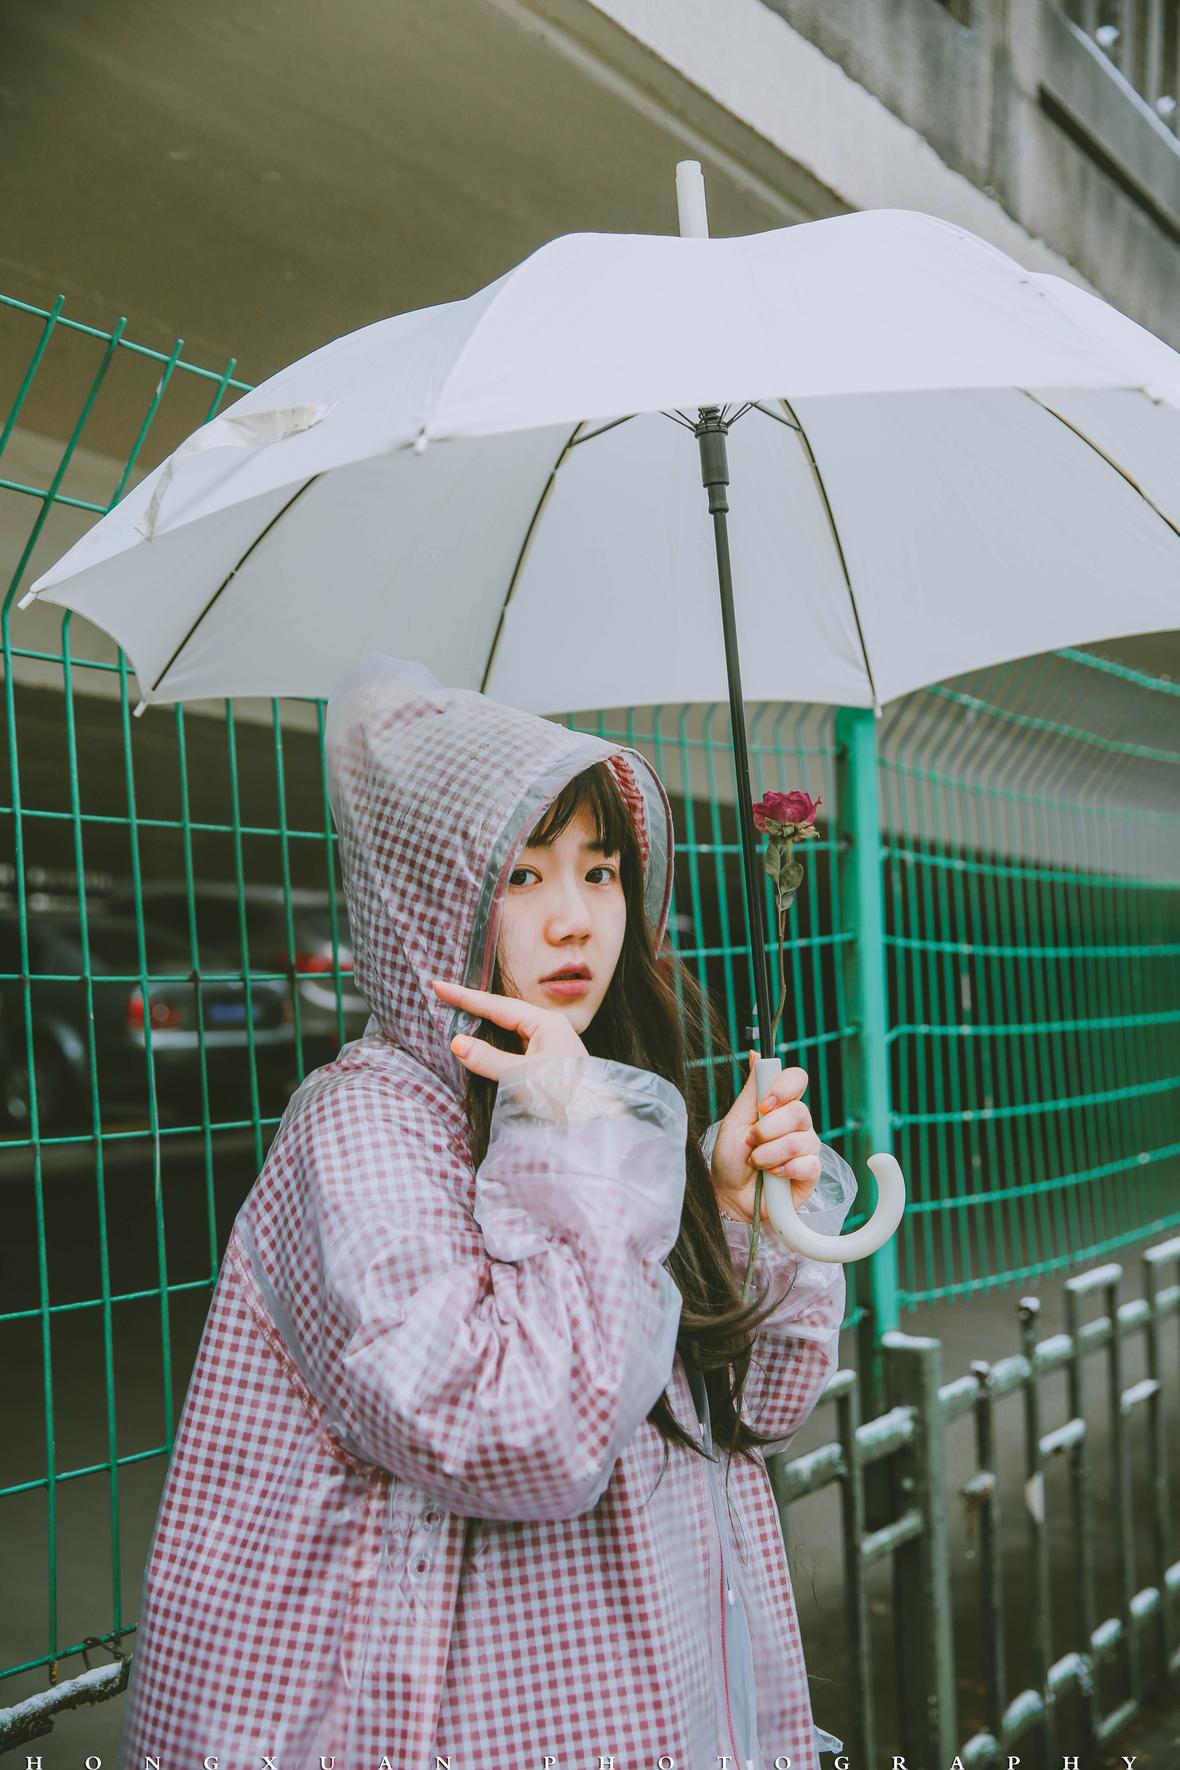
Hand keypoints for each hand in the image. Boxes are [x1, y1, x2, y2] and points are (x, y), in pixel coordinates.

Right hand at [431, 978, 588, 1083]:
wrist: (594, 1120)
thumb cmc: (563, 1095)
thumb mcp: (521, 1075)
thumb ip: (488, 1058)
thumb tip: (457, 1043)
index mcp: (546, 1023)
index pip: (497, 1006)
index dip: (466, 997)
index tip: (439, 985)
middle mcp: (549, 1027)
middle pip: (504, 1011)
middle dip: (475, 1004)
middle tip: (444, 994)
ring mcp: (551, 1043)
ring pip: (510, 1027)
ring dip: (484, 1022)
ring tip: (457, 1011)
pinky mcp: (549, 1059)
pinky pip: (516, 1042)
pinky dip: (496, 1039)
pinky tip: (483, 1040)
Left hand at [709, 1051, 820, 1226]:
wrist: (729, 1195)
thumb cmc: (730, 1158)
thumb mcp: (735, 1119)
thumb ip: (752, 1089)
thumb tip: (757, 1054)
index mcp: (780, 1105)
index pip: (797, 1079)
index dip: (783, 1089)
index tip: (763, 1106)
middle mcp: (798, 1123)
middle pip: (798, 1111)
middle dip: (766, 1131)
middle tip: (751, 1143)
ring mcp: (807, 1147)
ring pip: (798, 1141)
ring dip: (768, 1155)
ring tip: (757, 1163)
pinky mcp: (812, 1173)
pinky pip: (807, 1164)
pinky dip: (783, 1170)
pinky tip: (773, 1176)